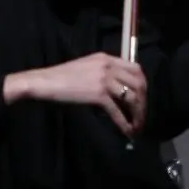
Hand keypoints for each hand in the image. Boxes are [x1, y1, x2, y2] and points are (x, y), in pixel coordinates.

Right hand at [4, 53, 146, 136]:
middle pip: (138, 83)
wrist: (44, 82)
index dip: (142, 85)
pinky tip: (127, 131)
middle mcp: (108, 66)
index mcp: (105, 58)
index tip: (142, 98)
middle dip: (144, 102)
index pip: (135, 68)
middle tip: (141, 115)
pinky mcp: (98, 94)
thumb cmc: (60, 77)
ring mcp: (104, 79)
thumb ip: (102, 72)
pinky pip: (117, 111)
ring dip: (138, 114)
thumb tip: (117, 88)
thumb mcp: (85, 67)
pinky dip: (124, 123)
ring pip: (132, 97)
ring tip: (136, 126)